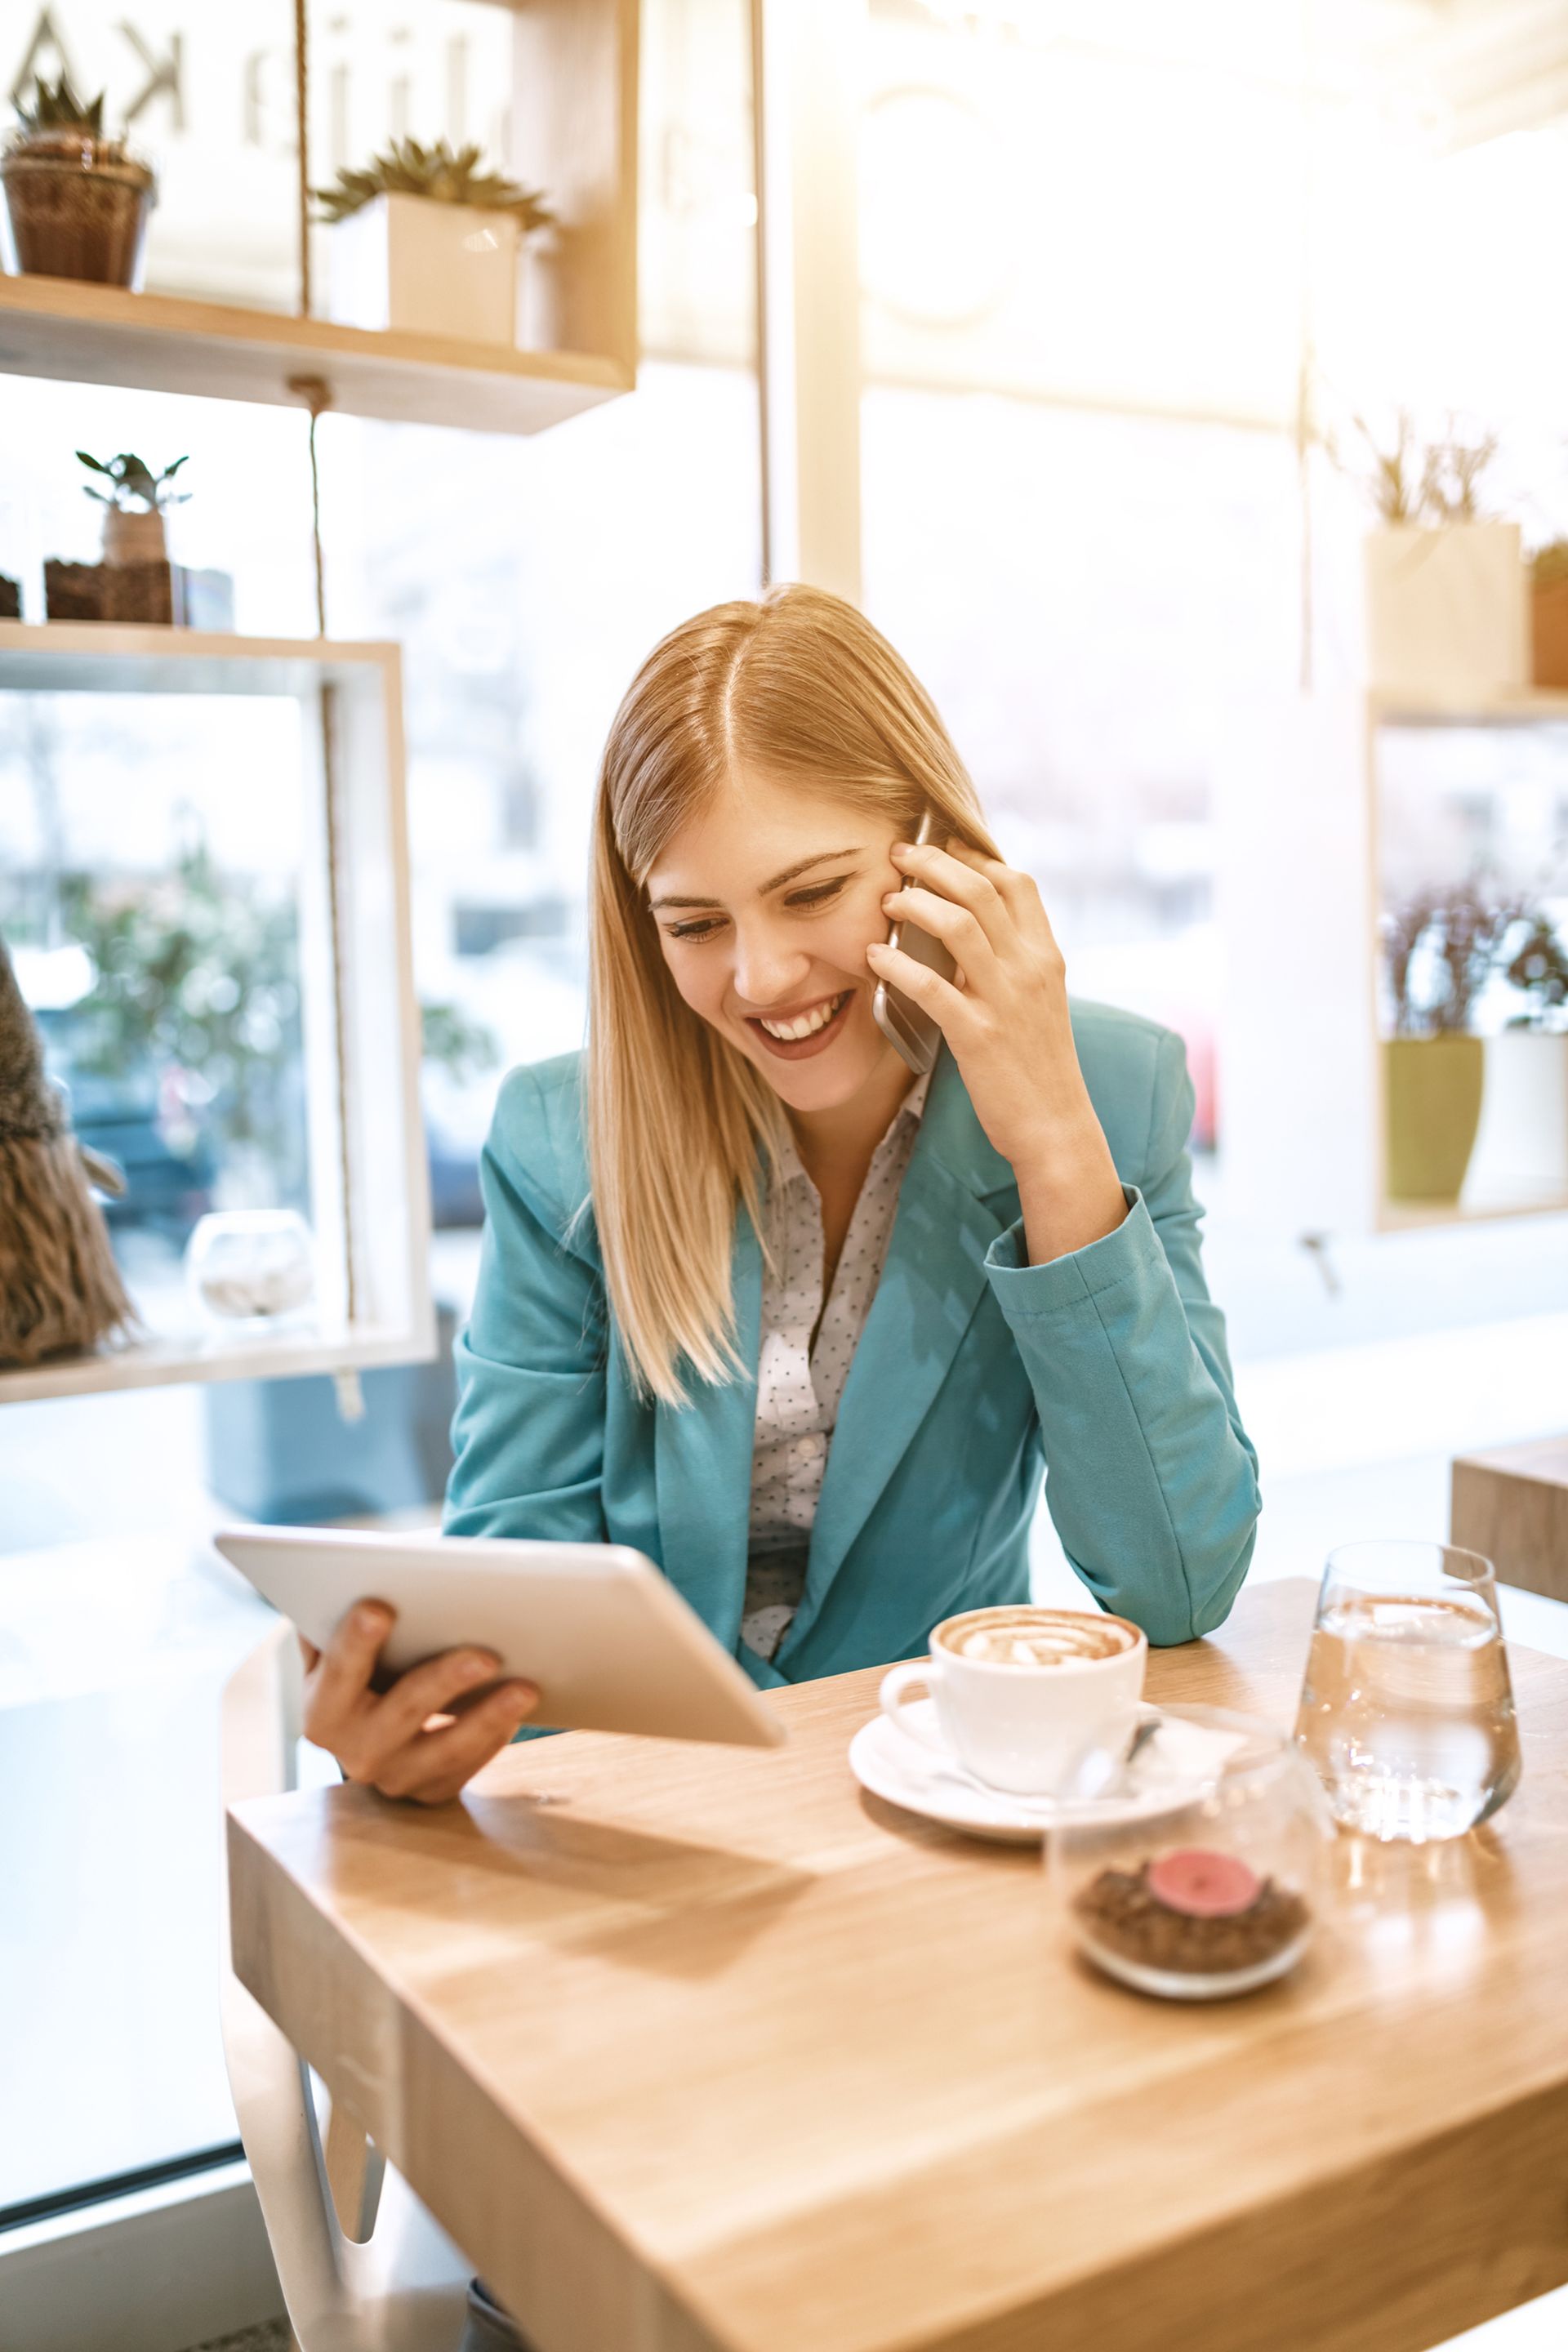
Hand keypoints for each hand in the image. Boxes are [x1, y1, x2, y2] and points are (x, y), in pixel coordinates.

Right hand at [301, 1600, 537, 1805]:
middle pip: (402, 1711)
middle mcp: (354, 1751)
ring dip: (489, 1716)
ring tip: (526, 1687)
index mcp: (323, 1709)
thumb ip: (338, 1615)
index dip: (355, 1642)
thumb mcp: (339, 1645)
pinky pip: (469, 1767)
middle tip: (488, 1654)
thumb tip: (354, 1574)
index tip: (379, 1608)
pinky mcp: (430, 1790)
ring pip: (446, 1748)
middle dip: (445, 1681)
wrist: (367, 1730)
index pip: (339, 1672)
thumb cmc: (364, 1666)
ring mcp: (394, 1776)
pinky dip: (495, 1738)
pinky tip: (518, 1710)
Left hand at [866, 838, 1126, 1261]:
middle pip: (981, 890)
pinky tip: (873, 958)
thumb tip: (973, 929)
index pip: (1017, 882)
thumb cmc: (1038, 1065)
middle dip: (934, 863)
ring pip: (957, 926)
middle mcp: (1030, 969)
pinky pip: (931, 987)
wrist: (1055, 1126)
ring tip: (886, 901)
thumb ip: (1015, 962)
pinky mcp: (977, 1036)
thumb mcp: (1040, 1001)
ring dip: (914, 904)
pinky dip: (896, 966)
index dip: (974, 857)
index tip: (940, 847)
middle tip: (898, 856)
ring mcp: (1005, 1001)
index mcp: (1047, 956)